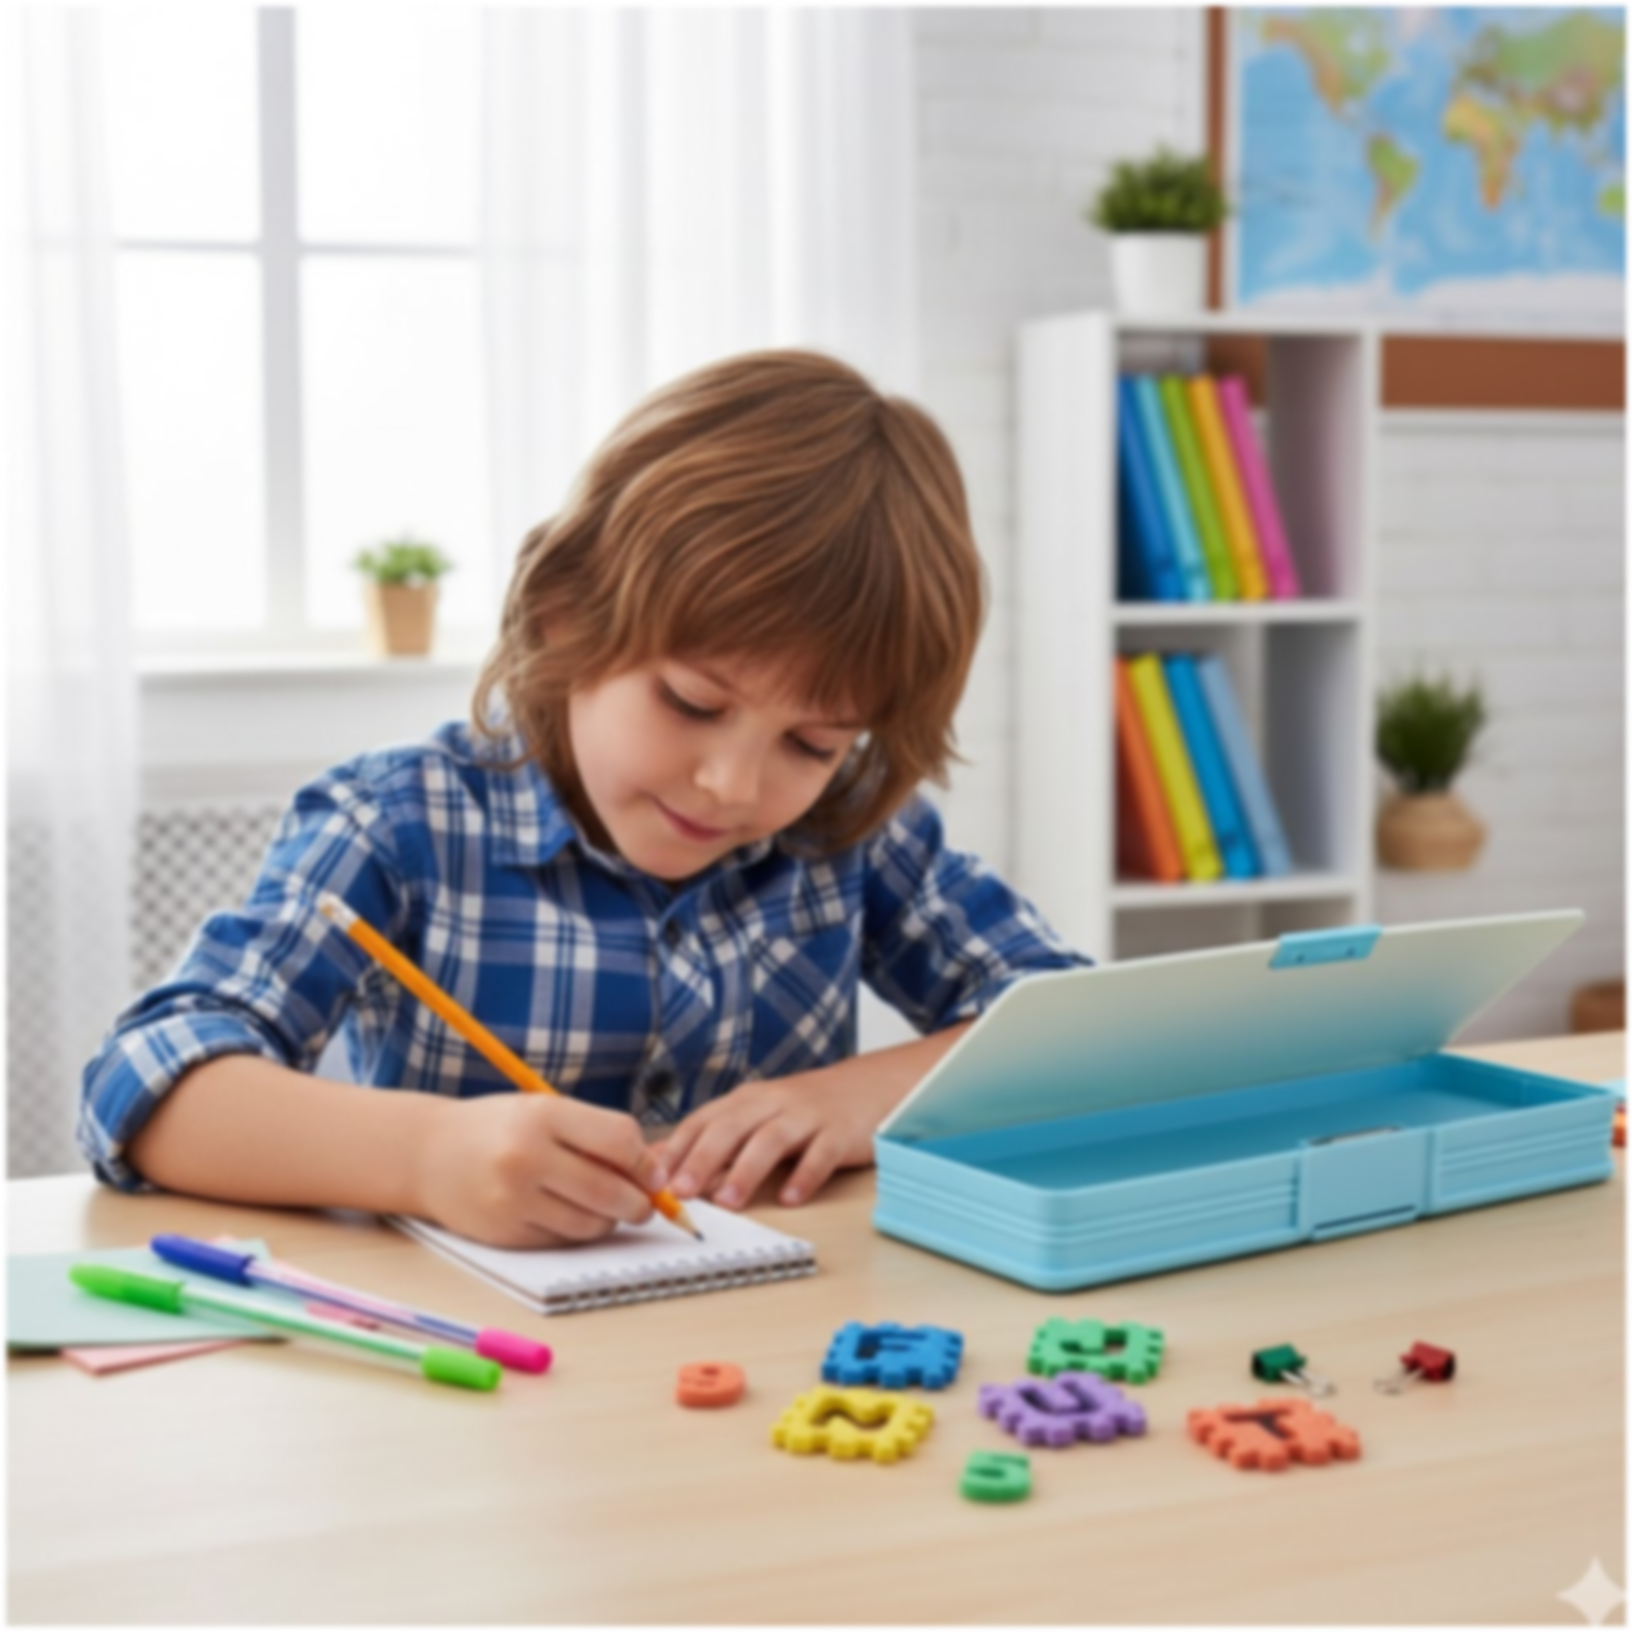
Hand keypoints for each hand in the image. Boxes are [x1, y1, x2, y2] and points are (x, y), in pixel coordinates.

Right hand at [412, 1092, 665, 1248]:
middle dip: (638, 1202)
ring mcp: (513, 1199)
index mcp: (543, 1115)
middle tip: (644, 1204)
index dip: (645, 1162)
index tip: (653, 1173)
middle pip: (609, 1191)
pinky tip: (566, 1213)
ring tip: (603, 1205)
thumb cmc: (498, 1128)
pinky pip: (561, 1240)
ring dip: (608, 1219)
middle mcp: (526, 1157)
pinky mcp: (504, 1233)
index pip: (618, 1141)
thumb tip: (652, 1170)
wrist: (428, 1154)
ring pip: (590, 1223)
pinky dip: (575, 1231)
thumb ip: (596, 1134)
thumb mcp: (544, 1112)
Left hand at [654, 1060, 914, 1212]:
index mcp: (746, 1101)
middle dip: (703, 1159)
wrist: (868, 1086)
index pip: (703, 1121)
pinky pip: (820, 1154)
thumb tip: (660, 1166)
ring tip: (728, 1201)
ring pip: (771, 1140)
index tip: (651, 1178)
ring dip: (747, 1170)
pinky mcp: (839, 1132)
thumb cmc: (802, 1110)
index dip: (676, 1149)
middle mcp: (772, 1104)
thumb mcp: (757, 1118)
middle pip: (731, 1128)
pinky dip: (805, 1176)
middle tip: (681, 1191)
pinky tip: (791, 1199)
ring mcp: (807, 1116)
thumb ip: (715, 1142)